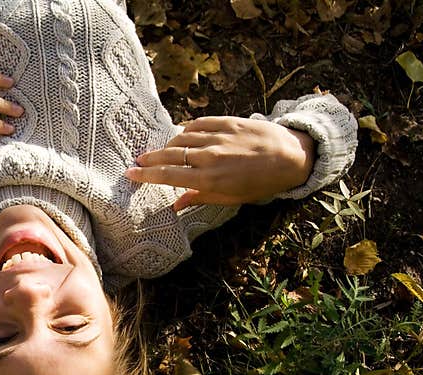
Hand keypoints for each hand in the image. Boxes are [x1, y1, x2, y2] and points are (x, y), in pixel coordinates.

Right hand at [125, 116, 315, 210]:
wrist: (291, 156)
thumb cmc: (261, 183)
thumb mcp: (231, 199)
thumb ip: (200, 198)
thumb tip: (175, 204)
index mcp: (209, 180)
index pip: (168, 176)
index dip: (146, 175)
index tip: (131, 173)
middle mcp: (209, 158)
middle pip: (169, 156)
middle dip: (149, 159)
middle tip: (137, 160)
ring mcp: (217, 137)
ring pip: (181, 139)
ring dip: (168, 146)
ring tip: (162, 151)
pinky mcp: (226, 122)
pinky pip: (197, 124)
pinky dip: (186, 130)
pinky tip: (183, 136)